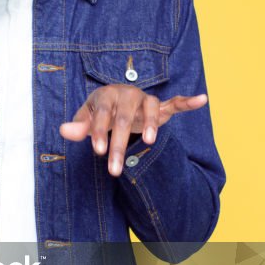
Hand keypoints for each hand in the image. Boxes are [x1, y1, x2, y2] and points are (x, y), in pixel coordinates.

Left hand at [59, 85, 207, 175]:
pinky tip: (201, 99)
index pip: (102, 114)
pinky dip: (188, 101)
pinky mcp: (160, 106)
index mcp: (106, 95)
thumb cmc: (100, 113)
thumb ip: (79, 126)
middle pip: (124, 118)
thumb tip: (63, 130)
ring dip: (150, 124)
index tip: (98, 152)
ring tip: (148, 142)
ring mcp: (145, 99)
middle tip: (113, 170)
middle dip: (119, 144)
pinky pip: (176, 102)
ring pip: (150, 108)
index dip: (100, 132)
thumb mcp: (87, 120)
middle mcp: (127, 94)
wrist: (115, 103)